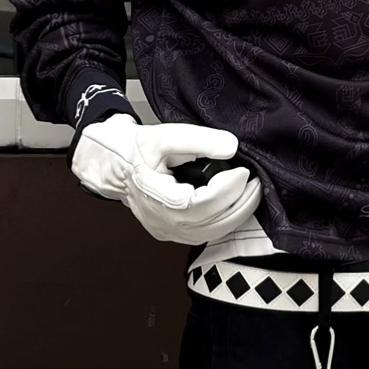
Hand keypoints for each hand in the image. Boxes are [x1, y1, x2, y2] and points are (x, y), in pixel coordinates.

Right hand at [72, 113, 263, 245]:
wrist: (113, 166)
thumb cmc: (133, 149)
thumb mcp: (161, 134)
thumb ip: (196, 140)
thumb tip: (231, 146)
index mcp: (149, 193)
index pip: (193, 204)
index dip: (223, 191)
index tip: (242, 171)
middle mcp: (157, 219)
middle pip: (206, 222)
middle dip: (238, 202)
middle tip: (256, 181)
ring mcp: (165, 231)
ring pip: (209, 232)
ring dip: (236, 213)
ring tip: (252, 191)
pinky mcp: (173, 234)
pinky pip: (205, 234)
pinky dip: (226, 220)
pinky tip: (238, 203)